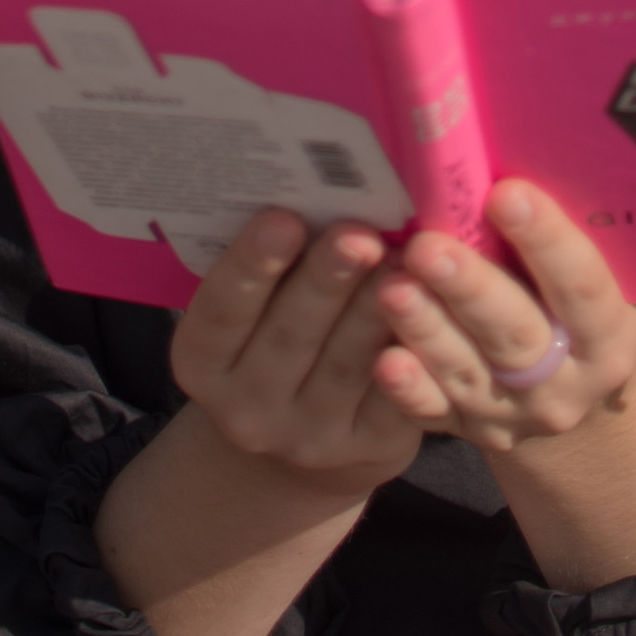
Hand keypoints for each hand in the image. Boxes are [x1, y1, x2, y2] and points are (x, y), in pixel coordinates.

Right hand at [169, 205, 428, 491]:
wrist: (306, 422)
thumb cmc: (278, 328)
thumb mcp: (253, 305)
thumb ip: (272, 259)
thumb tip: (314, 185)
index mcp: (203, 361)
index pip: (220, 312)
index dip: (250, 267)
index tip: (282, 220)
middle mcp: (246, 409)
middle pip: (288, 337)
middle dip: (325, 281)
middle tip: (358, 234)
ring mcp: (308, 438)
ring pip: (346, 366)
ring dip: (376, 310)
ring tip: (403, 261)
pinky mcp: (369, 450)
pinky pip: (397, 400)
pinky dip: (414, 353)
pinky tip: (432, 309)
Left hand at [366, 179, 635, 454]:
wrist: (571, 389)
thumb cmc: (575, 300)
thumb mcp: (598, 271)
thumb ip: (571, 233)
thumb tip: (520, 145)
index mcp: (609, 333)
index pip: (581, 285)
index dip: (546, 240)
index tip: (505, 193)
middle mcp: (565, 382)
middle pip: (515, 332)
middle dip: (469, 287)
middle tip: (427, 247)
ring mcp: (514, 412)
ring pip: (466, 369)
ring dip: (425, 327)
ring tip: (390, 286)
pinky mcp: (467, 428)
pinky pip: (432, 413)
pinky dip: (408, 388)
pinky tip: (381, 360)